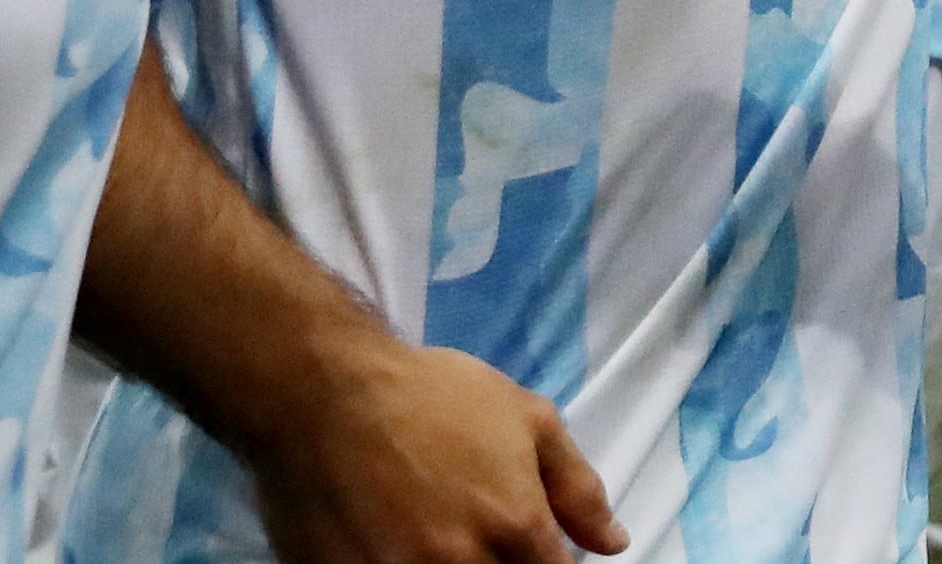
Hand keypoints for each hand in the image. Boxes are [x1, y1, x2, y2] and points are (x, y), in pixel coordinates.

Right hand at [244, 332, 622, 562]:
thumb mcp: (528, 419)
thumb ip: (577, 487)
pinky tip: (400, 546)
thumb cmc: (436, 397)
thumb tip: (613, 544)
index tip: (533, 550)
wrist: (328, 394)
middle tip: (484, 534)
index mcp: (516, 525)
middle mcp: (463, 563)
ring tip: (441, 537)